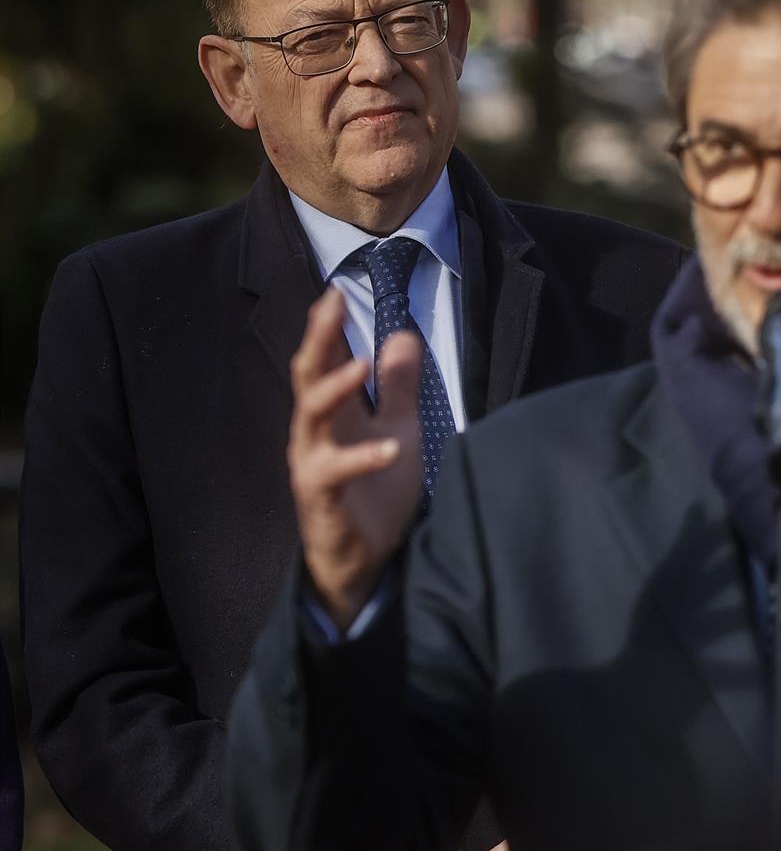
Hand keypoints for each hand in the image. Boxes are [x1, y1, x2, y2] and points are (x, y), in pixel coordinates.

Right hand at [288, 289, 422, 626]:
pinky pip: (334, 475)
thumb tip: (403, 333)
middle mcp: (315, 435)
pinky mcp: (322, 500)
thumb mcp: (399, 428)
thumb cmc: (377, 495)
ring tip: (359, 365)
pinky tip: (390, 448)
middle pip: (309, 377)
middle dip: (318, 339)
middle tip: (330, 303)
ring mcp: (314, 466)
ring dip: (334, 390)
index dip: (327, 326)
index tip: (335, 289)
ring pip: (310, 418)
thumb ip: (398, 386)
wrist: (365, 561)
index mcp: (334, 415)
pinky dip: (361, 459)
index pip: (325, 361)